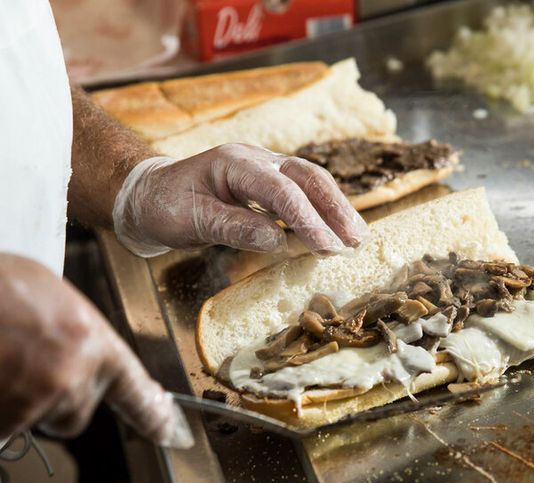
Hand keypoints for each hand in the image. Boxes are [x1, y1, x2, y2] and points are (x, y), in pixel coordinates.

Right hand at [0, 254, 191, 447]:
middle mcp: (75, 375)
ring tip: (3, 362)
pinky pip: (5, 428)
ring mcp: (41, 399)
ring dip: (17, 403)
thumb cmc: (3, 286)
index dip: (152, 414)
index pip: (136, 389)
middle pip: (75, 415)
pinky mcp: (10, 418)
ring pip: (33, 421)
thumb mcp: (52, 295)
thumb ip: (72, 332)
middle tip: (27, 371)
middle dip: (53, 403)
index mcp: (94, 340)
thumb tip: (72, 347)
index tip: (167, 431)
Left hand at [112, 144, 368, 256]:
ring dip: (337, 208)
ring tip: (358, 237)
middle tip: (356, 239)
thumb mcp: (189, 220)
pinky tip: (338, 230)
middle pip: (308, 177)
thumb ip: (232, 227)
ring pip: (312, 181)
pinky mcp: (270, 182)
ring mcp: (266, 167)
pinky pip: (304, 192)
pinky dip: (325, 210)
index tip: (326, 247)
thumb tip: (276, 241)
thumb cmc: (164, 206)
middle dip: (336, 208)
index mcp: (234, 163)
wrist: (149, 193)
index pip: (281, 190)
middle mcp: (256, 159)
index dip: (307, 219)